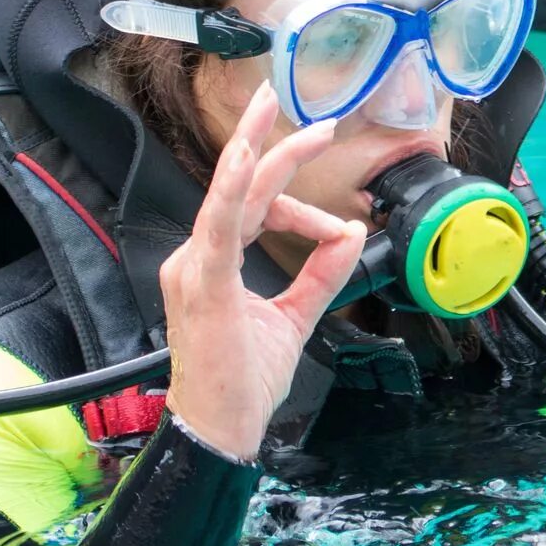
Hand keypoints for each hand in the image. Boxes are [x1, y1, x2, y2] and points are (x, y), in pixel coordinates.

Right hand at [160, 83, 366, 461]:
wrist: (222, 430)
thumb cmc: (245, 382)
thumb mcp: (295, 317)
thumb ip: (322, 274)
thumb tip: (351, 233)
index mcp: (213, 264)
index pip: (255, 212)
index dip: (301, 211)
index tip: (338, 231)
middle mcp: (196, 259)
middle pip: (243, 190)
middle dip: (281, 150)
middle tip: (321, 122)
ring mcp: (194, 269)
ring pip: (231, 196)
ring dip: (259, 151)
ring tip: (282, 115)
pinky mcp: (204, 284)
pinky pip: (219, 225)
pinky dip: (232, 188)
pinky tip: (245, 157)